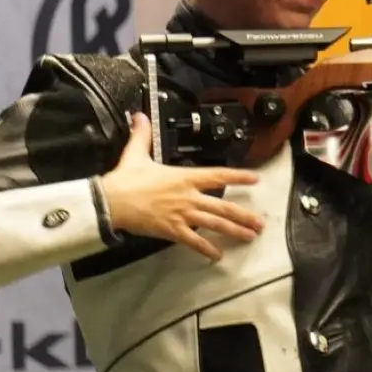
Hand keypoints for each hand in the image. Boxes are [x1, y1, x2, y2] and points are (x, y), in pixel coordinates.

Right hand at [99, 112, 264, 260]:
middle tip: (260, 222)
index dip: (238, 177)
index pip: (218, 175)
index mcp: (185, 177)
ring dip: (234, 231)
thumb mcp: (136, 153)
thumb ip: (143, 135)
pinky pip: (194, 241)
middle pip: (223, 206)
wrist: (111, 201)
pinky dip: (207, 249)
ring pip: (215, 224)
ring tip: (250, 236)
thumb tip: (139, 116)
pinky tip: (217, 255)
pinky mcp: (172, 230)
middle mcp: (189, 196)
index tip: (255, 179)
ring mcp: (183, 214)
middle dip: (244, 215)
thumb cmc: (125, 179)